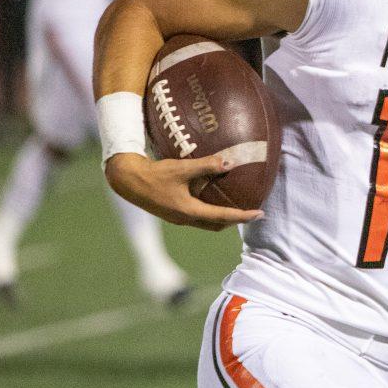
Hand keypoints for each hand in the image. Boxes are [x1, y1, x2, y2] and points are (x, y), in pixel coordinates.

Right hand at [105, 151, 261, 230]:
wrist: (127, 181)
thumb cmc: (154, 174)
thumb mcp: (181, 168)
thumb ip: (206, 165)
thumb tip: (230, 163)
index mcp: (189, 211)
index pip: (223, 217)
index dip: (243, 216)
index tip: (259, 214)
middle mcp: (185, 219)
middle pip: (217, 225)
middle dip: (235, 221)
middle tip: (251, 213)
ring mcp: (177, 218)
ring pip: (206, 223)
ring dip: (222, 218)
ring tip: (236, 207)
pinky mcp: (172, 213)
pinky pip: (197, 217)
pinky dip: (210, 212)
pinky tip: (213, 199)